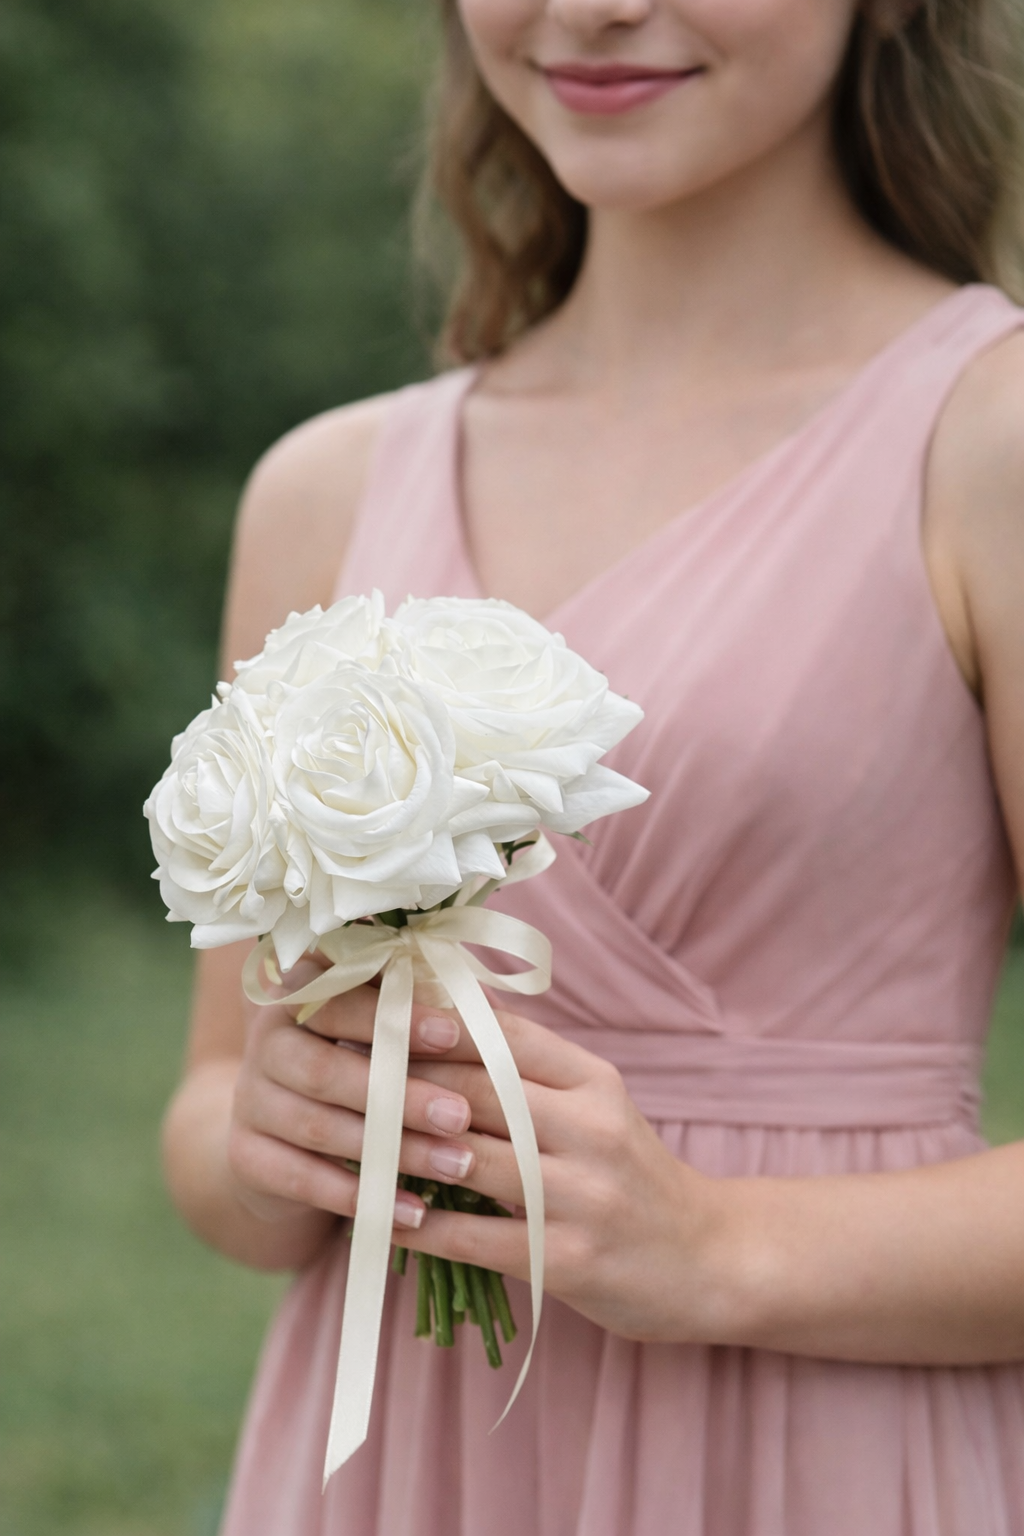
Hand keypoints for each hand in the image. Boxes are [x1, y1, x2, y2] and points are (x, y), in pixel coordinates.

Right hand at [226, 957, 479, 1234]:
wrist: (285, 1131)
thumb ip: (426, 1011)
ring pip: (319, 1126)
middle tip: (460, 1115)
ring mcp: (249, 1099)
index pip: (342, 996)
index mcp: (302, 991)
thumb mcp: (390, 1030)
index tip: (455, 1033)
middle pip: (324, 1067)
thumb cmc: (366, 1061)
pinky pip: (302, 1180)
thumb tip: (488, 1008)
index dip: (397, 1015)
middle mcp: (267, 1040)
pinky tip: (413, 1212)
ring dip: (393, 1150)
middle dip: (399, 1094)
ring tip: (456, 1166)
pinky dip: (361, 1197)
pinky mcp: (246, 1156)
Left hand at [228, 953, 723, 1341]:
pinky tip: (376, 1217)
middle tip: (327, 1061)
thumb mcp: (595, 1103)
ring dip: (398, 1148)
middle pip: (474, 1087)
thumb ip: (528, 1065)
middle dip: (397, 1074)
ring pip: (468, 1157)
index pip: (498, 1034)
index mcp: (591, 1079)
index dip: (426, 1020)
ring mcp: (580, 1194)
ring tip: (336, 1134)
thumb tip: (444, 1011)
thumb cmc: (630, 1173)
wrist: (708, 1258)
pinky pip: (475, 1237)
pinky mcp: (568, 1258)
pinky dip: (420, 1225)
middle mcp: (588, 1126)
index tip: (364, 1007)